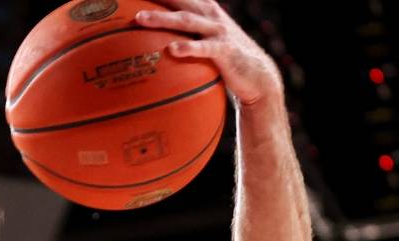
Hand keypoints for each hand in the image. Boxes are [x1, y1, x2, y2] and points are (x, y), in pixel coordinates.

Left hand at [134, 0, 283, 108]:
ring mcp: (218, 31)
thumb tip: (153, 45)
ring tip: (140, 18)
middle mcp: (210, 14)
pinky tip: (172, 49)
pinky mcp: (225, 50)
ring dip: (161, 18)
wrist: (258, 75)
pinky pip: (204, 48)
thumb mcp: (204, 41)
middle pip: (178, 0)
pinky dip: (187, 47)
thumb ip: (184, 36)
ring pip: (186, 20)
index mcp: (203, 9)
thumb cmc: (224, 59)